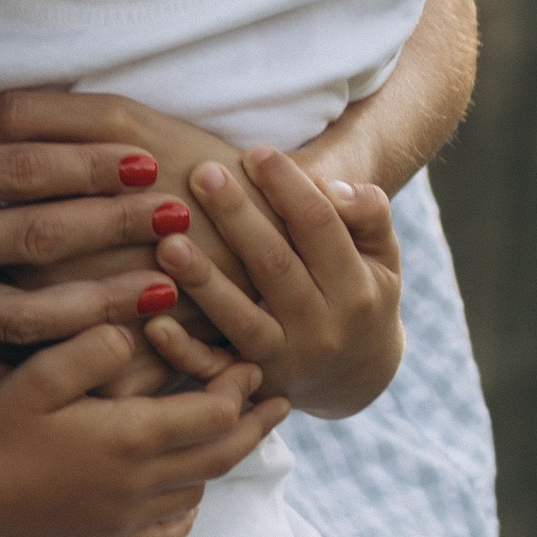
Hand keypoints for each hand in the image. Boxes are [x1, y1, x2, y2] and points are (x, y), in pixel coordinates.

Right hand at [0, 74, 193, 401]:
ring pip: (18, 312)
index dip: (83, 166)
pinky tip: (95, 359)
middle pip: (29, 238)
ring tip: (159, 293)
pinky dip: (38, 365)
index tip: (143, 163)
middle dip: (111, 229)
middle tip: (178, 221)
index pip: (9, 168)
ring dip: (96, 304)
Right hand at [0, 328, 287, 536]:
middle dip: (257, 427)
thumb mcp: (38, 375)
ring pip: (198, 492)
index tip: (251, 365)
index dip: (241, 388)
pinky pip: (167, 534)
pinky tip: (184, 494)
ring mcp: (125, 521)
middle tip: (280, 404)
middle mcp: (140, 485)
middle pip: (222, 456)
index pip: (216, 413)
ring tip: (233, 438)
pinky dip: (187, 511)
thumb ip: (95, 347)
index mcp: (130, 437)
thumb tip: (142, 326)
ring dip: (220, 462)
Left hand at [143, 152, 401, 419]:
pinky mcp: (249, 385)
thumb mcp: (383, 254)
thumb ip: (369, 213)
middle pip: (274, 266)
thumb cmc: (360, 293)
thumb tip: (333, 188)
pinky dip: (183, 351)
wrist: (354, 376)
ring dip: (202, 281)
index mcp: (355, 289)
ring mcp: (282, 361)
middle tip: (203, 173)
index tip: (256, 151)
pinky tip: (154, 323)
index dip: (289, 188)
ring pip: (239, 319)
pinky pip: (213, 370)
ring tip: (168, 241)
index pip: (321, 228)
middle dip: (238, 218)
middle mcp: (321, 329)